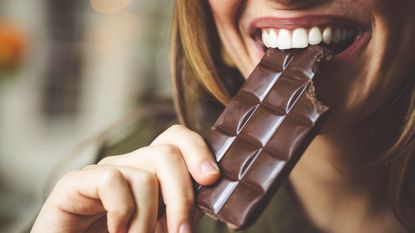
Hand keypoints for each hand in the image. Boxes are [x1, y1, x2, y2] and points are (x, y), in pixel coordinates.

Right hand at [31, 125, 219, 232]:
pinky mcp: (74, 183)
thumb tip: (213, 195)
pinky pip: (111, 180)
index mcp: (150, 171)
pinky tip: (117, 231)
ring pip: (144, 174)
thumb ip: (184, 210)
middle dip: (183, 195)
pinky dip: (122, 213)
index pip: (176, 139)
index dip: (198, 151)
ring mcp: (102, 172)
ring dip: (150, 220)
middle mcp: (128, 165)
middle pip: (167, 152)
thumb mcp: (162, 226)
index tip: (212, 179)